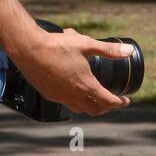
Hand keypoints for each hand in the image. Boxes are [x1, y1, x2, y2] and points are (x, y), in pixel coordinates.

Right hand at [9, 27, 133, 115]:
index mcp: (86, 85)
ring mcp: (60, 97)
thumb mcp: (86, 44)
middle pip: (95, 110)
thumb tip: (128, 50)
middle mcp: (74, 96)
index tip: (126, 100)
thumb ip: (109, 49)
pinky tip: (73, 93)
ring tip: (94, 99)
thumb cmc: (56, 45)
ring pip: (80, 109)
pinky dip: (74, 102)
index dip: (120, 103)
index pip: (108, 101)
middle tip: (111, 101)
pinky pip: (65, 103)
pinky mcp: (49, 95)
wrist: (27, 48)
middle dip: (106, 108)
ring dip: (90, 107)